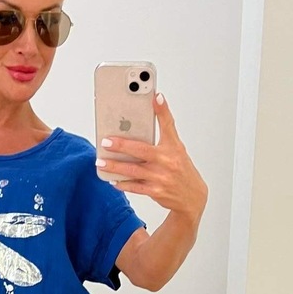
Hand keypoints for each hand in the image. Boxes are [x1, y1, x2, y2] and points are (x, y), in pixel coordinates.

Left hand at [97, 92, 207, 222]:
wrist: (192, 197)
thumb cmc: (181, 169)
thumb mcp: (176, 148)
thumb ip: (164, 132)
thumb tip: (149, 113)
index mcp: (174, 147)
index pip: (168, 124)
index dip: (163, 110)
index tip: (156, 96)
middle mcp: (168, 161)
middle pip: (141, 150)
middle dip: (121, 145)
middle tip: (105, 141)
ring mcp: (161, 177)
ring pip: (133, 170)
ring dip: (115, 166)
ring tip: (101, 161)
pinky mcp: (156, 191)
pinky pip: (135, 186)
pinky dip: (122, 183)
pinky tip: (112, 179)